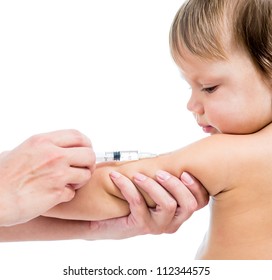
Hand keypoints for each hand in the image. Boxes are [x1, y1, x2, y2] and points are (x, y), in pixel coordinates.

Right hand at [0, 129, 94, 225]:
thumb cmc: (1, 177)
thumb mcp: (17, 151)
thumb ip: (38, 148)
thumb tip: (47, 148)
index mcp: (43, 142)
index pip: (78, 135)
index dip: (86, 144)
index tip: (85, 150)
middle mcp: (53, 155)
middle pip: (89, 154)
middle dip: (89, 163)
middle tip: (82, 169)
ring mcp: (57, 174)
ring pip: (86, 174)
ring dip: (81, 180)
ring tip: (69, 183)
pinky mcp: (57, 193)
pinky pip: (73, 192)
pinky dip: (68, 194)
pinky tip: (57, 194)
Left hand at [86, 170, 207, 238]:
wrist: (107, 220)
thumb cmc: (133, 199)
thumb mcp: (152, 188)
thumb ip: (164, 178)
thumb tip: (170, 156)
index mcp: (180, 211)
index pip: (200, 202)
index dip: (197, 187)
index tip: (184, 172)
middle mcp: (173, 221)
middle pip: (189, 205)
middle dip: (176, 185)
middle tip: (160, 173)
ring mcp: (159, 226)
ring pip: (168, 205)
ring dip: (152, 185)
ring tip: (137, 175)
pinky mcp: (141, 226)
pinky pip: (138, 204)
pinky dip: (127, 187)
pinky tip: (116, 177)